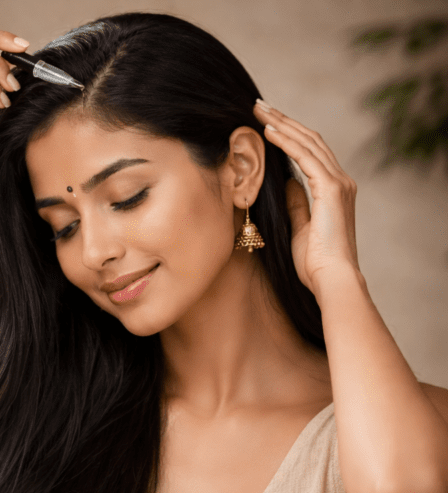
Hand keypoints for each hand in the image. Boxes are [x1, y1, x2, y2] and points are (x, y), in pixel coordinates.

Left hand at [253, 100, 360, 295]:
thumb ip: (295, 203)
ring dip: (282, 124)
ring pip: (308, 143)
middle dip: (283, 121)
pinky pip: (306, 158)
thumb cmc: (314, 263)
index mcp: (334, 190)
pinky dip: (286, 142)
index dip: (288, 134)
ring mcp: (339, 184)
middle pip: (310, 140)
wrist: (331, 278)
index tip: (266, 122)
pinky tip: (268, 131)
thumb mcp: (299, 227)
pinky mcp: (332, 190)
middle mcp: (340, 181)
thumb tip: (284, 183)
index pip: (310, 152)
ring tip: (260, 111)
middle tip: (259, 106)